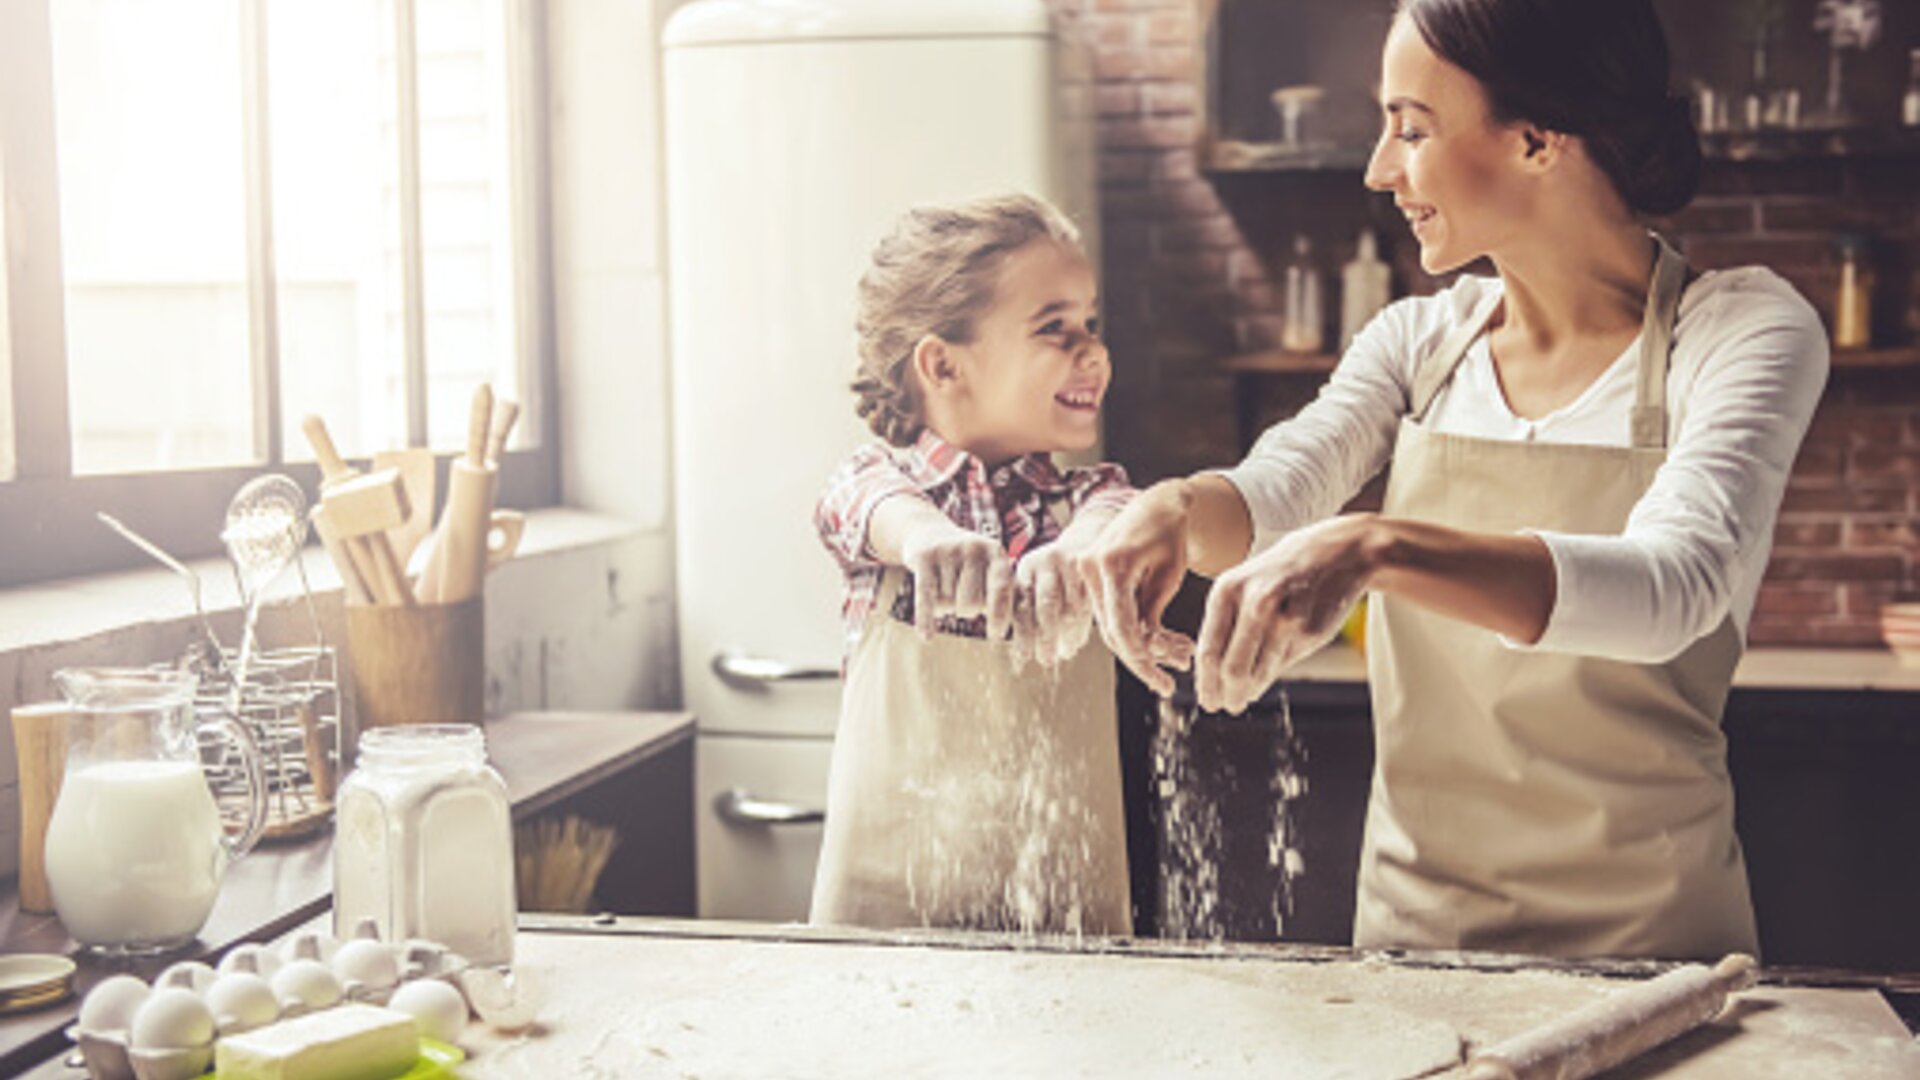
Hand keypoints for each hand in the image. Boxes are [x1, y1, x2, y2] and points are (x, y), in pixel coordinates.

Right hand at [897, 522, 1012, 640]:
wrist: (928, 533)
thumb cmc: (968, 564)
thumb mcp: (989, 570)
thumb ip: (1007, 595)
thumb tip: (1025, 632)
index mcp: (996, 553)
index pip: (1001, 590)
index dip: (1000, 615)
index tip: (998, 636)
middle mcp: (974, 547)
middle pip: (971, 603)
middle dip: (966, 610)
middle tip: (960, 595)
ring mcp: (948, 550)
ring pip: (948, 602)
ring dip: (944, 606)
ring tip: (943, 588)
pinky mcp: (925, 557)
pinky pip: (926, 597)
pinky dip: (925, 619)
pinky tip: (926, 638)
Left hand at [1010, 544, 1094, 667]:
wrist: (1088, 538)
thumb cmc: (1056, 571)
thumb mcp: (1036, 578)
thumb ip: (1027, 606)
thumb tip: (1020, 650)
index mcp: (1026, 567)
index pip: (1019, 602)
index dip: (1018, 630)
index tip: (1019, 653)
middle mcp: (1046, 563)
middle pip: (1044, 606)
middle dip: (1044, 637)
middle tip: (1044, 660)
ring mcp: (1072, 565)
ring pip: (1069, 608)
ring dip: (1066, 636)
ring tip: (1065, 653)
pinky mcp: (1094, 571)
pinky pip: (1088, 605)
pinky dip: (1082, 627)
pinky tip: (1078, 642)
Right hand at [1080, 481, 1197, 695]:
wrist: (1157, 503)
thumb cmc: (1170, 534)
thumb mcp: (1170, 575)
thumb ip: (1153, 613)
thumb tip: (1145, 653)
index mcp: (1112, 563)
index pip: (1121, 624)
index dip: (1141, 658)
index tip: (1161, 680)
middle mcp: (1090, 567)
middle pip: (1111, 631)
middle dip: (1142, 659)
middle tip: (1167, 684)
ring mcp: (1085, 571)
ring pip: (1110, 626)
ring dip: (1141, 647)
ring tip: (1178, 657)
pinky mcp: (1089, 577)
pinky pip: (1109, 613)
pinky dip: (1134, 629)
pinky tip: (1162, 641)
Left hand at [1195, 513, 1380, 713]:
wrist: (1336, 552)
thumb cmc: (1281, 573)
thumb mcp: (1245, 585)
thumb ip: (1228, 624)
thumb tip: (1212, 674)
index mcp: (1228, 590)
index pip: (1208, 650)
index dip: (1205, 683)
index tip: (1207, 699)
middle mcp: (1255, 603)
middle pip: (1232, 668)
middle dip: (1225, 695)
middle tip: (1224, 706)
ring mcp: (1285, 619)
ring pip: (1258, 672)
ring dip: (1248, 692)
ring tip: (1242, 697)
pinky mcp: (1310, 632)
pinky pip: (1282, 665)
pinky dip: (1269, 677)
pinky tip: (1263, 678)